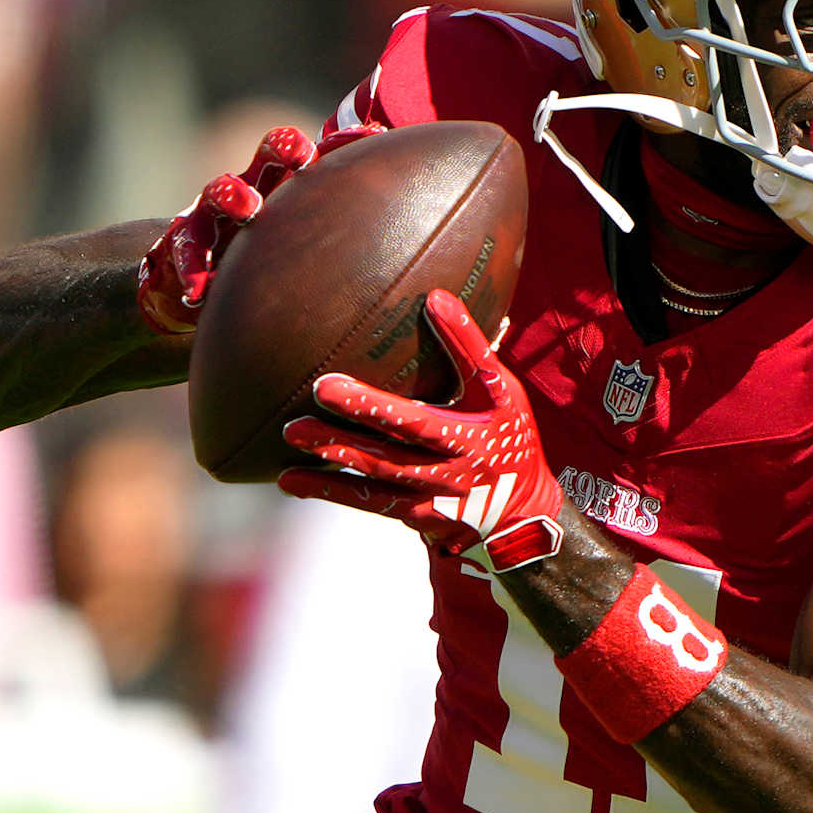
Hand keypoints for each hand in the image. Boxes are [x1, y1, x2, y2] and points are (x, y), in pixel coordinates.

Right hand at [136, 124, 382, 333]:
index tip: (375, 136)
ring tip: (246, 206)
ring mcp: (219, 215)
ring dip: (234, 193)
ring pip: (222, 190)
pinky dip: (190, 268)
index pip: (328, 156)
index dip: (349, 142)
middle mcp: (262, 190)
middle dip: (286, 148)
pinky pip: (183, 251)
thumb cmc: (287, 274)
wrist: (213, 288)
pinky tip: (198, 292)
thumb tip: (467, 297)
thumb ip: (382, 264)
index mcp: (301, 189)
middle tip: (301, 154)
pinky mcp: (183, 244)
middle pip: (274, 155)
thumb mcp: (332, 267)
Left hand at [279, 290, 563, 571]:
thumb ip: (471, 348)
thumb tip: (436, 297)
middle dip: (345, 433)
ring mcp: (428, 499)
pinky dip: (329, 490)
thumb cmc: (511, 439)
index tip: (330, 385)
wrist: (521, 516)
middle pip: (390, 454)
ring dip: (332, 459)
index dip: (375, 408)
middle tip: (304, 408)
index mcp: (469, 440)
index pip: (418, 423)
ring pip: (375, 479)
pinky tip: (290, 479)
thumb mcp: (504, 392)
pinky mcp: (411, 515)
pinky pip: (366, 503)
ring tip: (292, 435)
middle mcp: (448, 474)